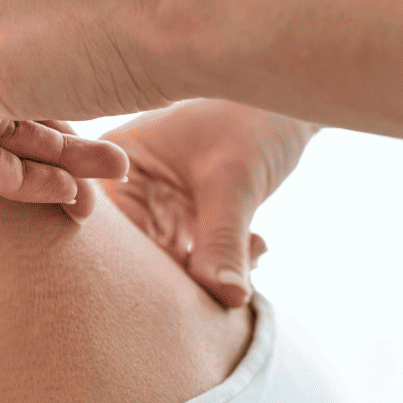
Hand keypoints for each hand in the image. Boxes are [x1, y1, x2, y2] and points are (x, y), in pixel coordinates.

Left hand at [0, 0, 195, 207]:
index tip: (83, 120)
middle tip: (101, 159)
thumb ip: (37, 11)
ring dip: (46, 158)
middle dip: (41, 129)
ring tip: (106, 172)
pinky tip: (71, 188)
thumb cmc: (163, 0)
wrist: (193, 10)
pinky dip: (17, 184)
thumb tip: (21, 57)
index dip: (35, 92)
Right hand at [101, 99, 317, 307]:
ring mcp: (154, 206)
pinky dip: (224, 264)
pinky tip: (255, 243)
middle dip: (185, 275)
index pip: (110, 235)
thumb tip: (227, 297)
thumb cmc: (254, 120)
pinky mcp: (183, 220)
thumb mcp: (234, 182)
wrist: (291, 106)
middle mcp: (124, 188)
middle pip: (135, 258)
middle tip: (229, 280)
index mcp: (115, 164)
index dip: (141, 271)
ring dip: (211, 271)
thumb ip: (222, 242)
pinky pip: (194, 261)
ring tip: (250, 250)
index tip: (185, 288)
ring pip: (169, 266)